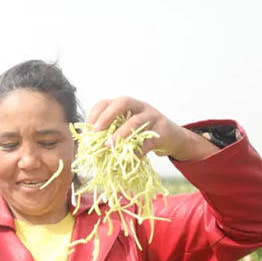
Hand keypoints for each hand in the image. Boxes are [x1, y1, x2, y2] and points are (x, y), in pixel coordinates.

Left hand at [88, 97, 218, 160]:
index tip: (88, 129)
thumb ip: (111, 133)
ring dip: (121, 134)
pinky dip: (137, 151)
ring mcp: (152, 116)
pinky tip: (128, 158)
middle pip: (123, 103)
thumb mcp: (126, 129)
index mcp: (126, 105)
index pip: (106, 102)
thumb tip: (88, 148)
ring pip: (136, 121)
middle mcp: (139, 106)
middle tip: (96, 132)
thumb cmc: (143, 133)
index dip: (95, 114)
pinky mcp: (162, 131)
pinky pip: (148, 140)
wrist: (173, 137)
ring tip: (109, 146)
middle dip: (107, 116)